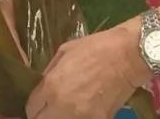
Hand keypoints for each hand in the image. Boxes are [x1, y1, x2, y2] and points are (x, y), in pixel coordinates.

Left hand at [25, 24, 148, 118]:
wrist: (128, 55)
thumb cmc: (97, 47)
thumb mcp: (66, 51)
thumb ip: (50, 72)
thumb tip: (42, 86)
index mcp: (52, 86)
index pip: (31, 108)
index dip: (36, 104)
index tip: (42, 101)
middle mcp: (62, 106)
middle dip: (44, 114)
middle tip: (53, 107)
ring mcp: (81, 117)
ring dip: (60, 116)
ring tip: (68, 108)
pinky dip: (80, 118)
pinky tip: (85, 109)